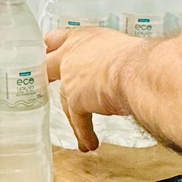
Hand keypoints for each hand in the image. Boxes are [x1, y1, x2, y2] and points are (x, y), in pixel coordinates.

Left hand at [45, 25, 141, 152]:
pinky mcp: (76, 102)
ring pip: (65, 100)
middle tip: (44, 80)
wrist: (135, 71)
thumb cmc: (136, 57)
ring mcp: (69, 80)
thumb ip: (110, 57)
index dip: (52, 45)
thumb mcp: (120, 48)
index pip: (58, 38)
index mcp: (82, 39)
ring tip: (78, 129)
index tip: (46, 49)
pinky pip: (79, 121)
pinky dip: (85, 134)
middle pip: (49, 65)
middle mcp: (71, 57)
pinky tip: (88, 144)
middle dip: (48, 74)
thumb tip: (121, 67)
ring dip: (73, 115)